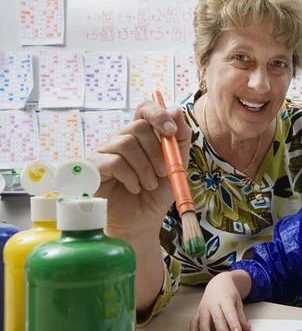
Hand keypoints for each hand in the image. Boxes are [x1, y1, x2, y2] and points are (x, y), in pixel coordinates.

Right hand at [87, 100, 191, 239]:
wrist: (142, 222)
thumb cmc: (157, 193)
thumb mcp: (177, 165)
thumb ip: (179, 139)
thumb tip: (176, 110)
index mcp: (141, 136)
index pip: (144, 109)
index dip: (158, 114)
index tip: (171, 131)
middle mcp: (120, 139)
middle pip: (138, 126)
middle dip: (157, 151)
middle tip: (164, 172)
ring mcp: (105, 152)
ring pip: (127, 143)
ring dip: (145, 167)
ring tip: (149, 184)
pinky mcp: (93, 168)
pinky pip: (114, 161)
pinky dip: (131, 177)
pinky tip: (134, 188)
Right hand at [190, 272, 251, 330]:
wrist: (218, 281)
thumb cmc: (229, 292)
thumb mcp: (238, 301)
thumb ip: (241, 316)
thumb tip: (247, 328)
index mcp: (226, 300)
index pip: (230, 313)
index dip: (234, 323)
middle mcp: (214, 303)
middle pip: (218, 318)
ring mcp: (205, 307)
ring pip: (204, 320)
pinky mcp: (199, 310)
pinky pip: (194, 319)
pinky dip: (193, 328)